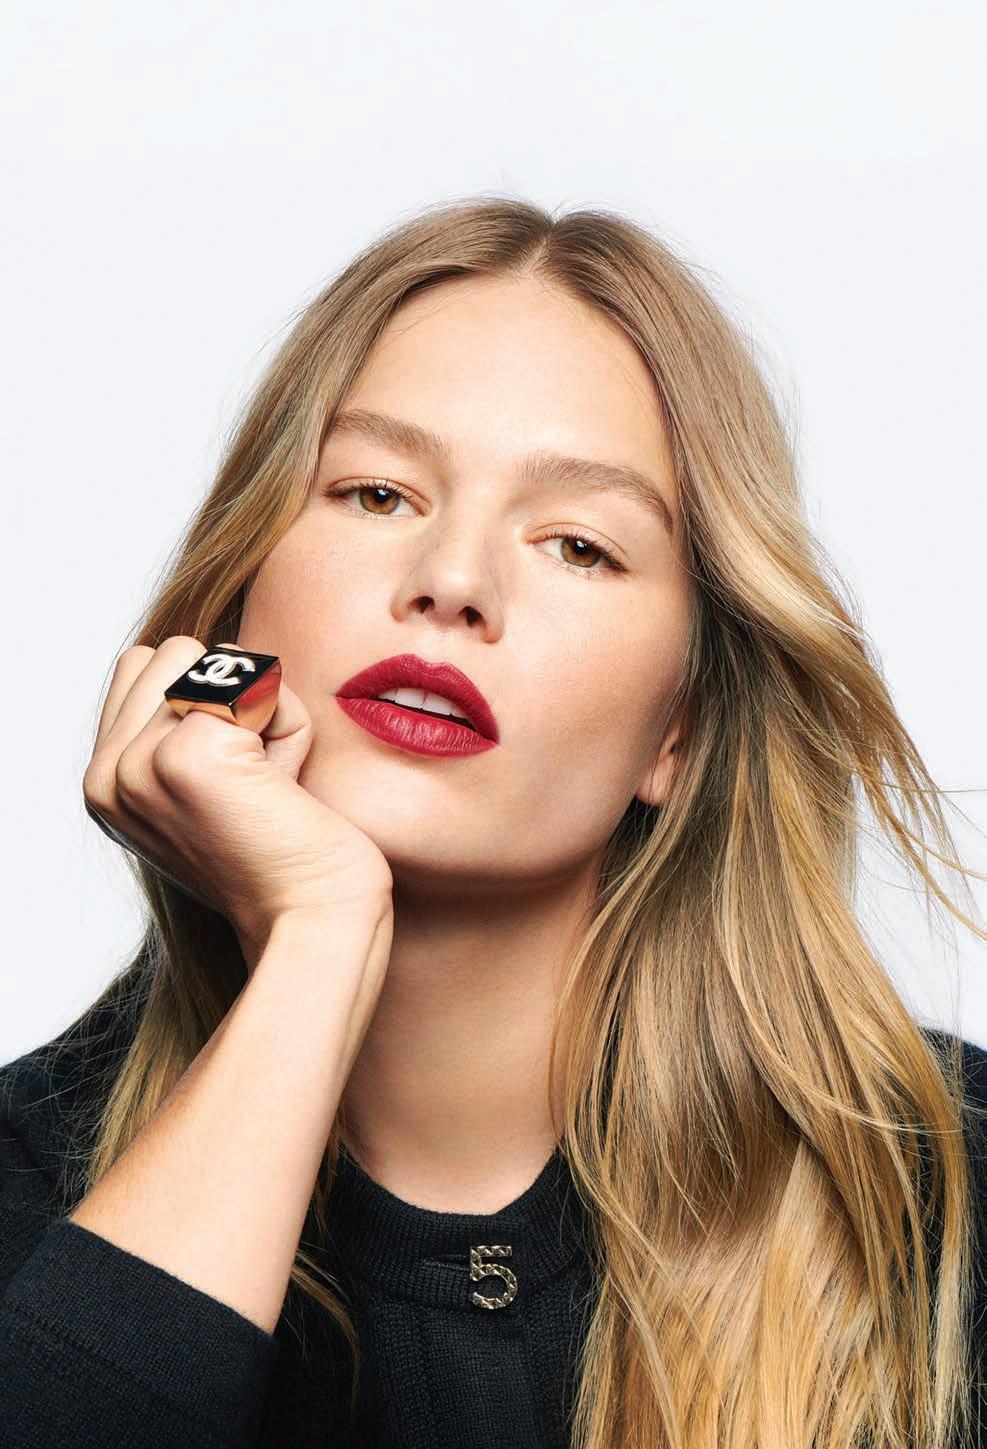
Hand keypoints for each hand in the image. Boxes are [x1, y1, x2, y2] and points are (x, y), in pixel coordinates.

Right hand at [83, 637, 392, 962]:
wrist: (311, 917)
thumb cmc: (281, 852)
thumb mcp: (210, 789)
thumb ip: (182, 729)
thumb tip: (205, 663)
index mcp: (106, 781)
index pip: (146, 665)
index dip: (207, 700)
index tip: (232, 774)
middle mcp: (108, 774)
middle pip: (178, 651)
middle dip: (237, 700)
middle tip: (256, 781)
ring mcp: (137, 764)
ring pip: (218, 659)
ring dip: (266, 711)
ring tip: (267, 783)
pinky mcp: (185, 757)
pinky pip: (258, 682)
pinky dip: (289, 724)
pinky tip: (284, 786)